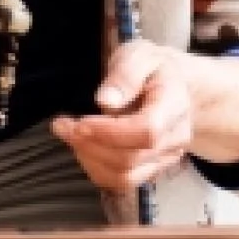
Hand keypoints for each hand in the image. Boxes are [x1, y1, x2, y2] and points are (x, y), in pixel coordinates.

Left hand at [51, 40, 194, 189]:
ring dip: (88, 159)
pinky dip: (95, 168)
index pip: (147, 131)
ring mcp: (166, 158)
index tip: (79, 122)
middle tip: (63, 125)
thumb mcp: (138, 55)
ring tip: (69, 134)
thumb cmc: (153, 68)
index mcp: (174, 105)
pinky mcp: (153, 169)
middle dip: (89, 145)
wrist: (175, 85)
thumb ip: (124, 75)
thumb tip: (106, 101)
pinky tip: (83, 147)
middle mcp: (175, 138)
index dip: (109, 133)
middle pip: (131, 159)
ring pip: (124, 177)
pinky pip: (121, 182)